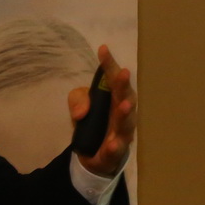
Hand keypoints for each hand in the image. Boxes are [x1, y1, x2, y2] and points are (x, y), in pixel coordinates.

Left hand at [68, 44, 136, 176]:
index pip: (112, 78)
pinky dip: (114, 147)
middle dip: (124, 86)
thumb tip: (82, 112)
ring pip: (125, 123)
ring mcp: (121, 133)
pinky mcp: (115, 153)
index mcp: (113, 98)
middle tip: (123, 73)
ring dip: (126, 114)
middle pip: (125, 97)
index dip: (109, 64)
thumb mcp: (78, 106)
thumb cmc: (92, 123)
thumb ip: (78, 101)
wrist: (92, 155)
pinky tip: (113, 143)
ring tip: (124, 105)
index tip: (102, 49)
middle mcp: (122, 113)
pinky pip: (116, 150)